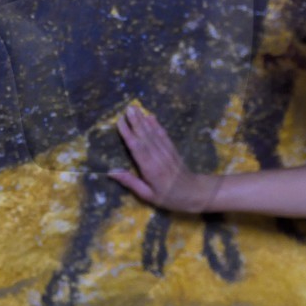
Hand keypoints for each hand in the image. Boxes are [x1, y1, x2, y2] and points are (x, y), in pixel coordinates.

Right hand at [107, 105, 221, 212]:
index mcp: (150, 169)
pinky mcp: (173, 149)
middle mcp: (158, 157)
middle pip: (145, 136)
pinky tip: (150, 117)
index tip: (119, 122)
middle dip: (135, 121)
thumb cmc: (169, 197)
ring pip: (153, 133)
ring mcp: (166, 152)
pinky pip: (163, 135)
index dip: (128, 134)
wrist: (194, 193)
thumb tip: (111, 172)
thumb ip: (130, 182)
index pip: (137, 148)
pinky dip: (157, 125)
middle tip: (127, 108)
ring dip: (143, 120)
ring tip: (135, 108)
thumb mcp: (147, 195)